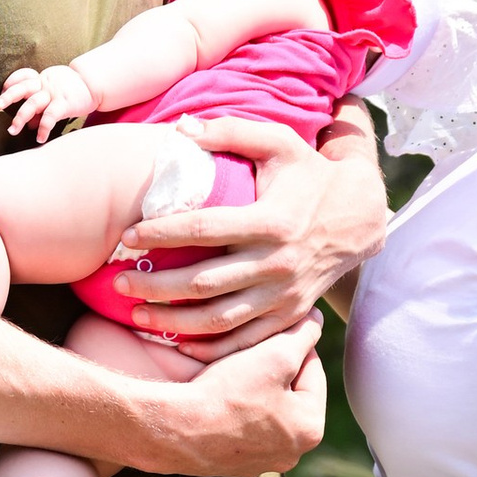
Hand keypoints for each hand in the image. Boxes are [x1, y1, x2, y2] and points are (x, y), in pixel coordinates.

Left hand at [0, 60, 96, 141]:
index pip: (23, 76)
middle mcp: (45, 85)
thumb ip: (39, 108)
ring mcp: (54, 94)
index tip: (2, 92)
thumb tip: (27, 125)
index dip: (12, 81)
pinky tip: (39, 138)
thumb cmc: (70, 91)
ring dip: (21, 117)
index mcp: (41, 80)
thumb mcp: (53, 94)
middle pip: (23, 88)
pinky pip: (50, 116)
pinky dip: (43, 128)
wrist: (93, 85)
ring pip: (33, 103)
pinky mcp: (64, 104)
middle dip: (9, 96)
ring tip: (12, 131)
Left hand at [111, 109, 387, 354]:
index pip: (204, 230)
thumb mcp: (279, 143)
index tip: (128, 236)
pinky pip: (245, 340)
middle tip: (118, 283)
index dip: (162, 233)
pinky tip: (177, 344)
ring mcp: (284, 295)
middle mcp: (277, 263)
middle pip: (205, 282)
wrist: (358, 217)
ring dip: (174, 321)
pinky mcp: (288, 314)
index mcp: (271, 221)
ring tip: (135, 315)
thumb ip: (232, 131)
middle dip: (157, 286)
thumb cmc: (308, 175)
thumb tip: (182, 127)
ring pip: (221, 319)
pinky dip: (211, 348)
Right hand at [131, 312, 327, 476]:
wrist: (174, 428)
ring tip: (234, 365)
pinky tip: (218, 390)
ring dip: (255, 386)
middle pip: (290, 393)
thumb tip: (318, 319)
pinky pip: (241, 426)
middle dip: (275, 368)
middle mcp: (290, 454)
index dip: (293, 343)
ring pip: (265, 410)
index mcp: (310, 430)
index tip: (273, 328)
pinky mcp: (231, 465)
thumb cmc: (229, 391)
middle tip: (253, 346)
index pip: (312, 371)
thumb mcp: (276, 354)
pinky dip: (235, 407)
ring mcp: (260, 463)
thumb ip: (303, 335)